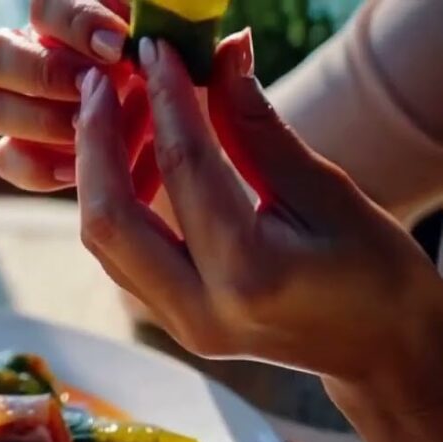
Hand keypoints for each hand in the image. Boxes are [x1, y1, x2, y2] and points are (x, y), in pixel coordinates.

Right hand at [0, 0, 159, 199]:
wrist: (178, 142)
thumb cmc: (175, 84)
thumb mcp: (171, 51)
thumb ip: (150, 29)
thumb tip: (144, 34)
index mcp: (63, 22)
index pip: (44, 7)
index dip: (74, 24)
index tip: (118, 46)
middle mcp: (28, 59)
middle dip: (48, 75)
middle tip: (97, 91)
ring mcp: (16, 109)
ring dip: (43, 120)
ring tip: (91, 130)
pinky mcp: (19, 156)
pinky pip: (5, 158)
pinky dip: (41, 166)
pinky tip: (82, 167)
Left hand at [75, 29, 442, 388]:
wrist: (384, 352)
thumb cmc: (375, 274)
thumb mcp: (327, 193)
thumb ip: (259, 129)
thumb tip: (222, 57)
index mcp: (249, 275)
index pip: (185, 170)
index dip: (166, 100)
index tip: (155, 50)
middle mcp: (199, 309)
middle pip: (109, 218)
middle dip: (96, 141)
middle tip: (103, 80)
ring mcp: (177, 324)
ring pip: (104, 239)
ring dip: (98, 169)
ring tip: (117, 108)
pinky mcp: (170, 320)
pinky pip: (121, 253)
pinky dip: (116, 199)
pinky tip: (132, 154)